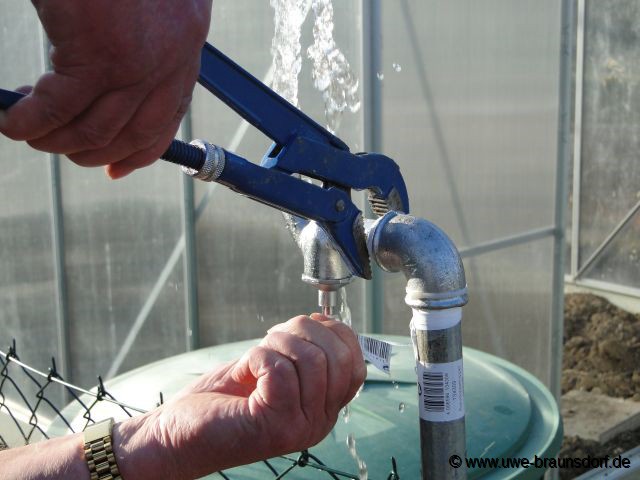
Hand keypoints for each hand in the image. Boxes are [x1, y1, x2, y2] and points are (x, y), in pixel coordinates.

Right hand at [0, 0, 211, 178]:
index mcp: (185, 45)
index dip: (139, 151)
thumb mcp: (142, 7)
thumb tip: (112, 83)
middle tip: (58, 146)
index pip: (168, 119)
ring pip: (97, 131)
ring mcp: (138, 62)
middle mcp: (170, 59)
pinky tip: (11, 120)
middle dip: (92, 151)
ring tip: (28, 132)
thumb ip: (141, 44)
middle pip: (135, 134)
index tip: (114, 169)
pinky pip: (59, 110)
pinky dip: (30, 122)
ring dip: (56, 141)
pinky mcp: (100, 55)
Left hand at [117, 314, 366, 479]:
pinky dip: (258, 357)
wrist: (176, 434)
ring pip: (311, 359)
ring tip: (255, 358)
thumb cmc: (221, 399)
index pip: (355, 363)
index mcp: (323, 408)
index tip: (304, 325)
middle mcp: (319, 422)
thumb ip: (303, 351)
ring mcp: (301, 427)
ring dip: (277, 344)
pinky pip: (280, 369)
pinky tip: (244, 371)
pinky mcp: (277, 426)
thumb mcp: (273, 367)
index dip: (334, 332)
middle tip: (272, 339)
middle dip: (303, 331)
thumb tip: (325, 320)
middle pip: (337, 356)